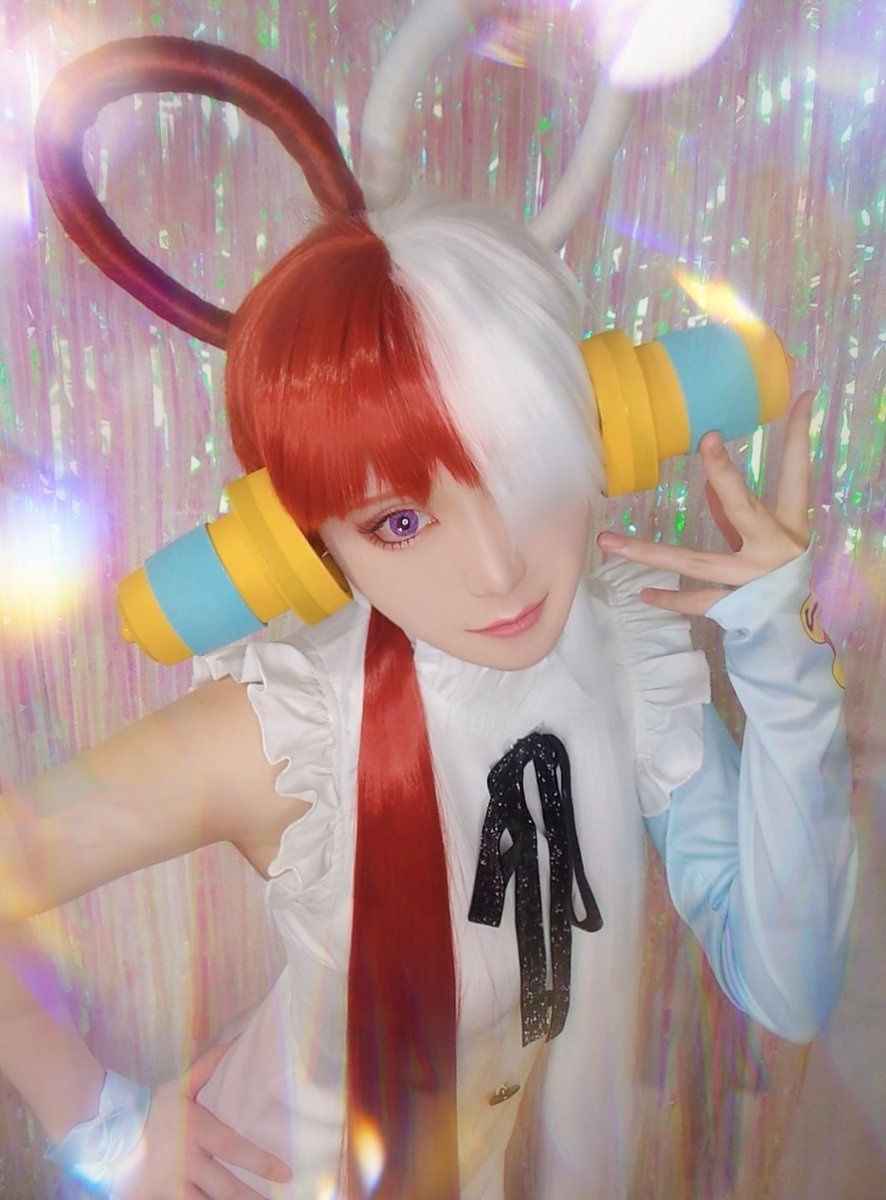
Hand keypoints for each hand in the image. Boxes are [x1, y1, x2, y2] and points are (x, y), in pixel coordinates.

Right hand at [111, 1040, 291, 1199]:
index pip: (235, 1148)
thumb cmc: (151, 1108)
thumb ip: (210, 1064)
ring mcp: (169, 1187)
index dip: (261, 1163)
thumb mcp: (181, 1085)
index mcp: (197, 1132)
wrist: (104, 1132)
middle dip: (251, 1199)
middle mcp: (186, 1163)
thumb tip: (239, 1037)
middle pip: (225, 1188)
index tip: (285, 1173)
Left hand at [596, 392, 814, 615]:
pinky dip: (671, 598)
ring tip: (608, 541)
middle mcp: (772, 548)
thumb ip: (734, 510)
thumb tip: (706, 481)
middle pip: (745, 507)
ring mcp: (750, 579)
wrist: (792, 628)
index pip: (797, 472)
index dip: (799, 436)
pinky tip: (643, 593)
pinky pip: (698, 601)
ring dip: (649, 552)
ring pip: (697, 562)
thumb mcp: (768, 534)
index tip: (800, 399)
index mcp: (787, 524)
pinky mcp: (734, 606)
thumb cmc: (777, 571)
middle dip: (727, 474)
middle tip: (708, 440)